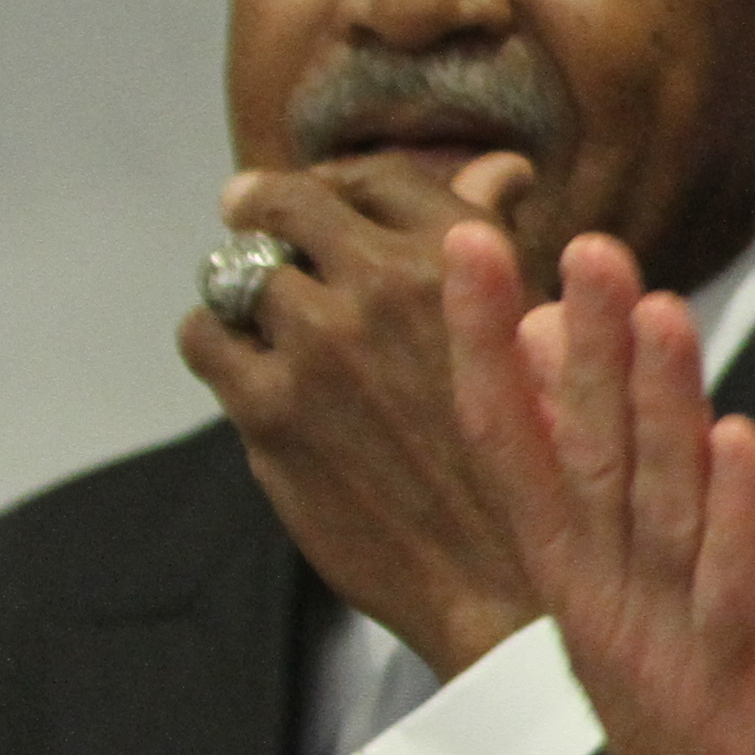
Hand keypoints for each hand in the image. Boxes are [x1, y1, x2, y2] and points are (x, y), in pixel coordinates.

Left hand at [181, 149, 548, 673]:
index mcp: (466, 260)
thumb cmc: (541, 464)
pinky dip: (217, 336)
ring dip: (247, 281)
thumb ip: (503, 248)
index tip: (330, 194)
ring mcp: (320, 348)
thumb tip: (494, 173)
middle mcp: (386, 287)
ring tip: (260, 309)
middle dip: (269, 204)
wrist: (507, 581)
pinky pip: (207, 336)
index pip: (377, 177)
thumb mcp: (547, 337)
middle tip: (255, 215)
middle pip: (290, 202)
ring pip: (239, 268)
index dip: (346, 180)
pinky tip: (243, 358)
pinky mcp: (269, 411)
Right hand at [443, 223, 754, 754]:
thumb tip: (542, 349)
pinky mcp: (733, 676)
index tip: (467, 247)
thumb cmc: (684, 694)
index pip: (508, 437)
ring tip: (657, 309)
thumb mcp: (627, 579)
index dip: (483, 342)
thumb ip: (591, 469)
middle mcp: (598, 593)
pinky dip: (739, 510)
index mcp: (567, 567)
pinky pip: (734, 579)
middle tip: (582, 244)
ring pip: (654, 503)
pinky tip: (740, 440)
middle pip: (578, 455)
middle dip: (579, 348)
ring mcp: (661, 636)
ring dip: (657, 406)